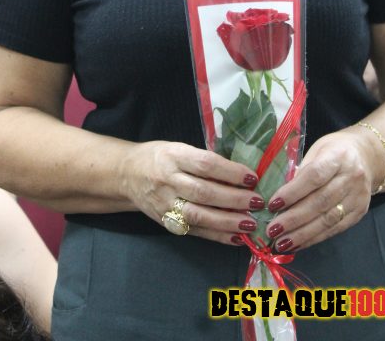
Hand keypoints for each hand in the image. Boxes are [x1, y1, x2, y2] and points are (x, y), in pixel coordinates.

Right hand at [124, 141, 262, 244]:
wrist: (127, 175)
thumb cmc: (160, 157)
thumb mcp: (179, 148)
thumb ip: (203, 159)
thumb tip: (240, 173)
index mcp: (174, 156)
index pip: (205, 164)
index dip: (230, 172)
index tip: (252, 178)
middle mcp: (169, 181)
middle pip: (204, 192)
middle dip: (234, 199)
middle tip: (257, 202)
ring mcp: (166, 205)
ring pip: (200, 215)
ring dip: (228, 221)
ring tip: (250, 223)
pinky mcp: (167, 223)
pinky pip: (196, 231)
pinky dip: (218, 236)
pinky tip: (237, 237)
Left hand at [263, 130, 374, 251]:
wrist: (367, 157)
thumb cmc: (334, 151)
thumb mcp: (316, 150)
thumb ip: (300, 171)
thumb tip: (279, 198)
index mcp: (338, 156)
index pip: (314, 176)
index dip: (293, 192)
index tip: (272, 204)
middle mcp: (351, 177)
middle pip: (320, 202)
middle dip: (294, 219)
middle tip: (272, 230)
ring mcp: (358, 197)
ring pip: (328, 220)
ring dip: (302, 234)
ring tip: (281, 243)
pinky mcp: (360, 213)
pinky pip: (335, 229)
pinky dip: (314, 238)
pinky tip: (298, 243)